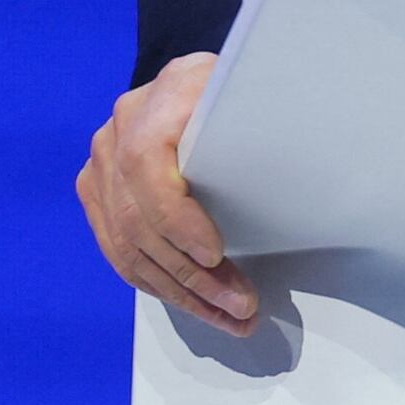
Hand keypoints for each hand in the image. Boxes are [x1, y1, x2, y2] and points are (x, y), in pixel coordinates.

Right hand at [76, 51, 254, 329]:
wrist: (205, 87)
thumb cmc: (248, 93)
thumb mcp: (262, 92)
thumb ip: (267, 116)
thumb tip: (306, 152)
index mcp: (167, 92)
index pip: (147, 163)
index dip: (177, 217)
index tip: (215, 254)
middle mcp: (121, 127)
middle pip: (140, 217)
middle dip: (193, 274)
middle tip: (242, 306)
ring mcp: (103, 162)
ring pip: (128, 245)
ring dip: (182, 291)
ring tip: (229, 317)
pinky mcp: (98, 192)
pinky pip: (120, 250)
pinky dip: (160, 284)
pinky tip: (198, 304)